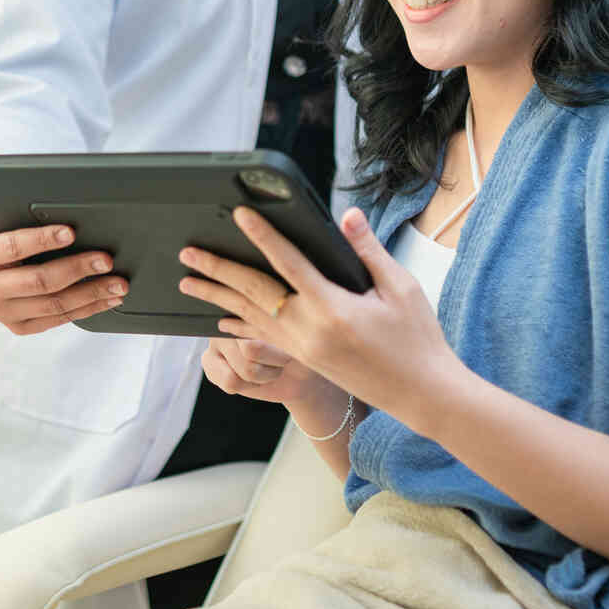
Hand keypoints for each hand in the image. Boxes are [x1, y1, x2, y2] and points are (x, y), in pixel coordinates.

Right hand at [0, 215, 127, 334]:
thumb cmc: (8, 238)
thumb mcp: (9, 224)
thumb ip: (27, 219)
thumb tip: (70, 213)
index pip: (13, 246)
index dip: (42, 239)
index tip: (71, 232)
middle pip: (39, 281)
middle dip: (78, 268)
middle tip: (105, 260)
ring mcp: (4, 312)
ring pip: (54, 304)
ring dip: (92, 293)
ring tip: (117, 283)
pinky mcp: (20, 327)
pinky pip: (60, 319)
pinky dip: (89, 308)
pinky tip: (108, 298)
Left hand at [177, 206, 461, 421]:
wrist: (421, 394)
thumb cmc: (416, 338)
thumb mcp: (400, 287)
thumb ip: (367, 250)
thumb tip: (347, 217)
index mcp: (333, 308)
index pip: (288, 263)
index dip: (263, 236)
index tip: (240, 215)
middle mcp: (309, 330)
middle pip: (253, 292)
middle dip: (218, 269)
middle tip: (189, 251)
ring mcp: (303, 348)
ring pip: (249, 317)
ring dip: (217, 296)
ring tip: (188, 281)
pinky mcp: (304, 359)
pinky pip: (261, 338)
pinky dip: (237, 324)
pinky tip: (219, 317)